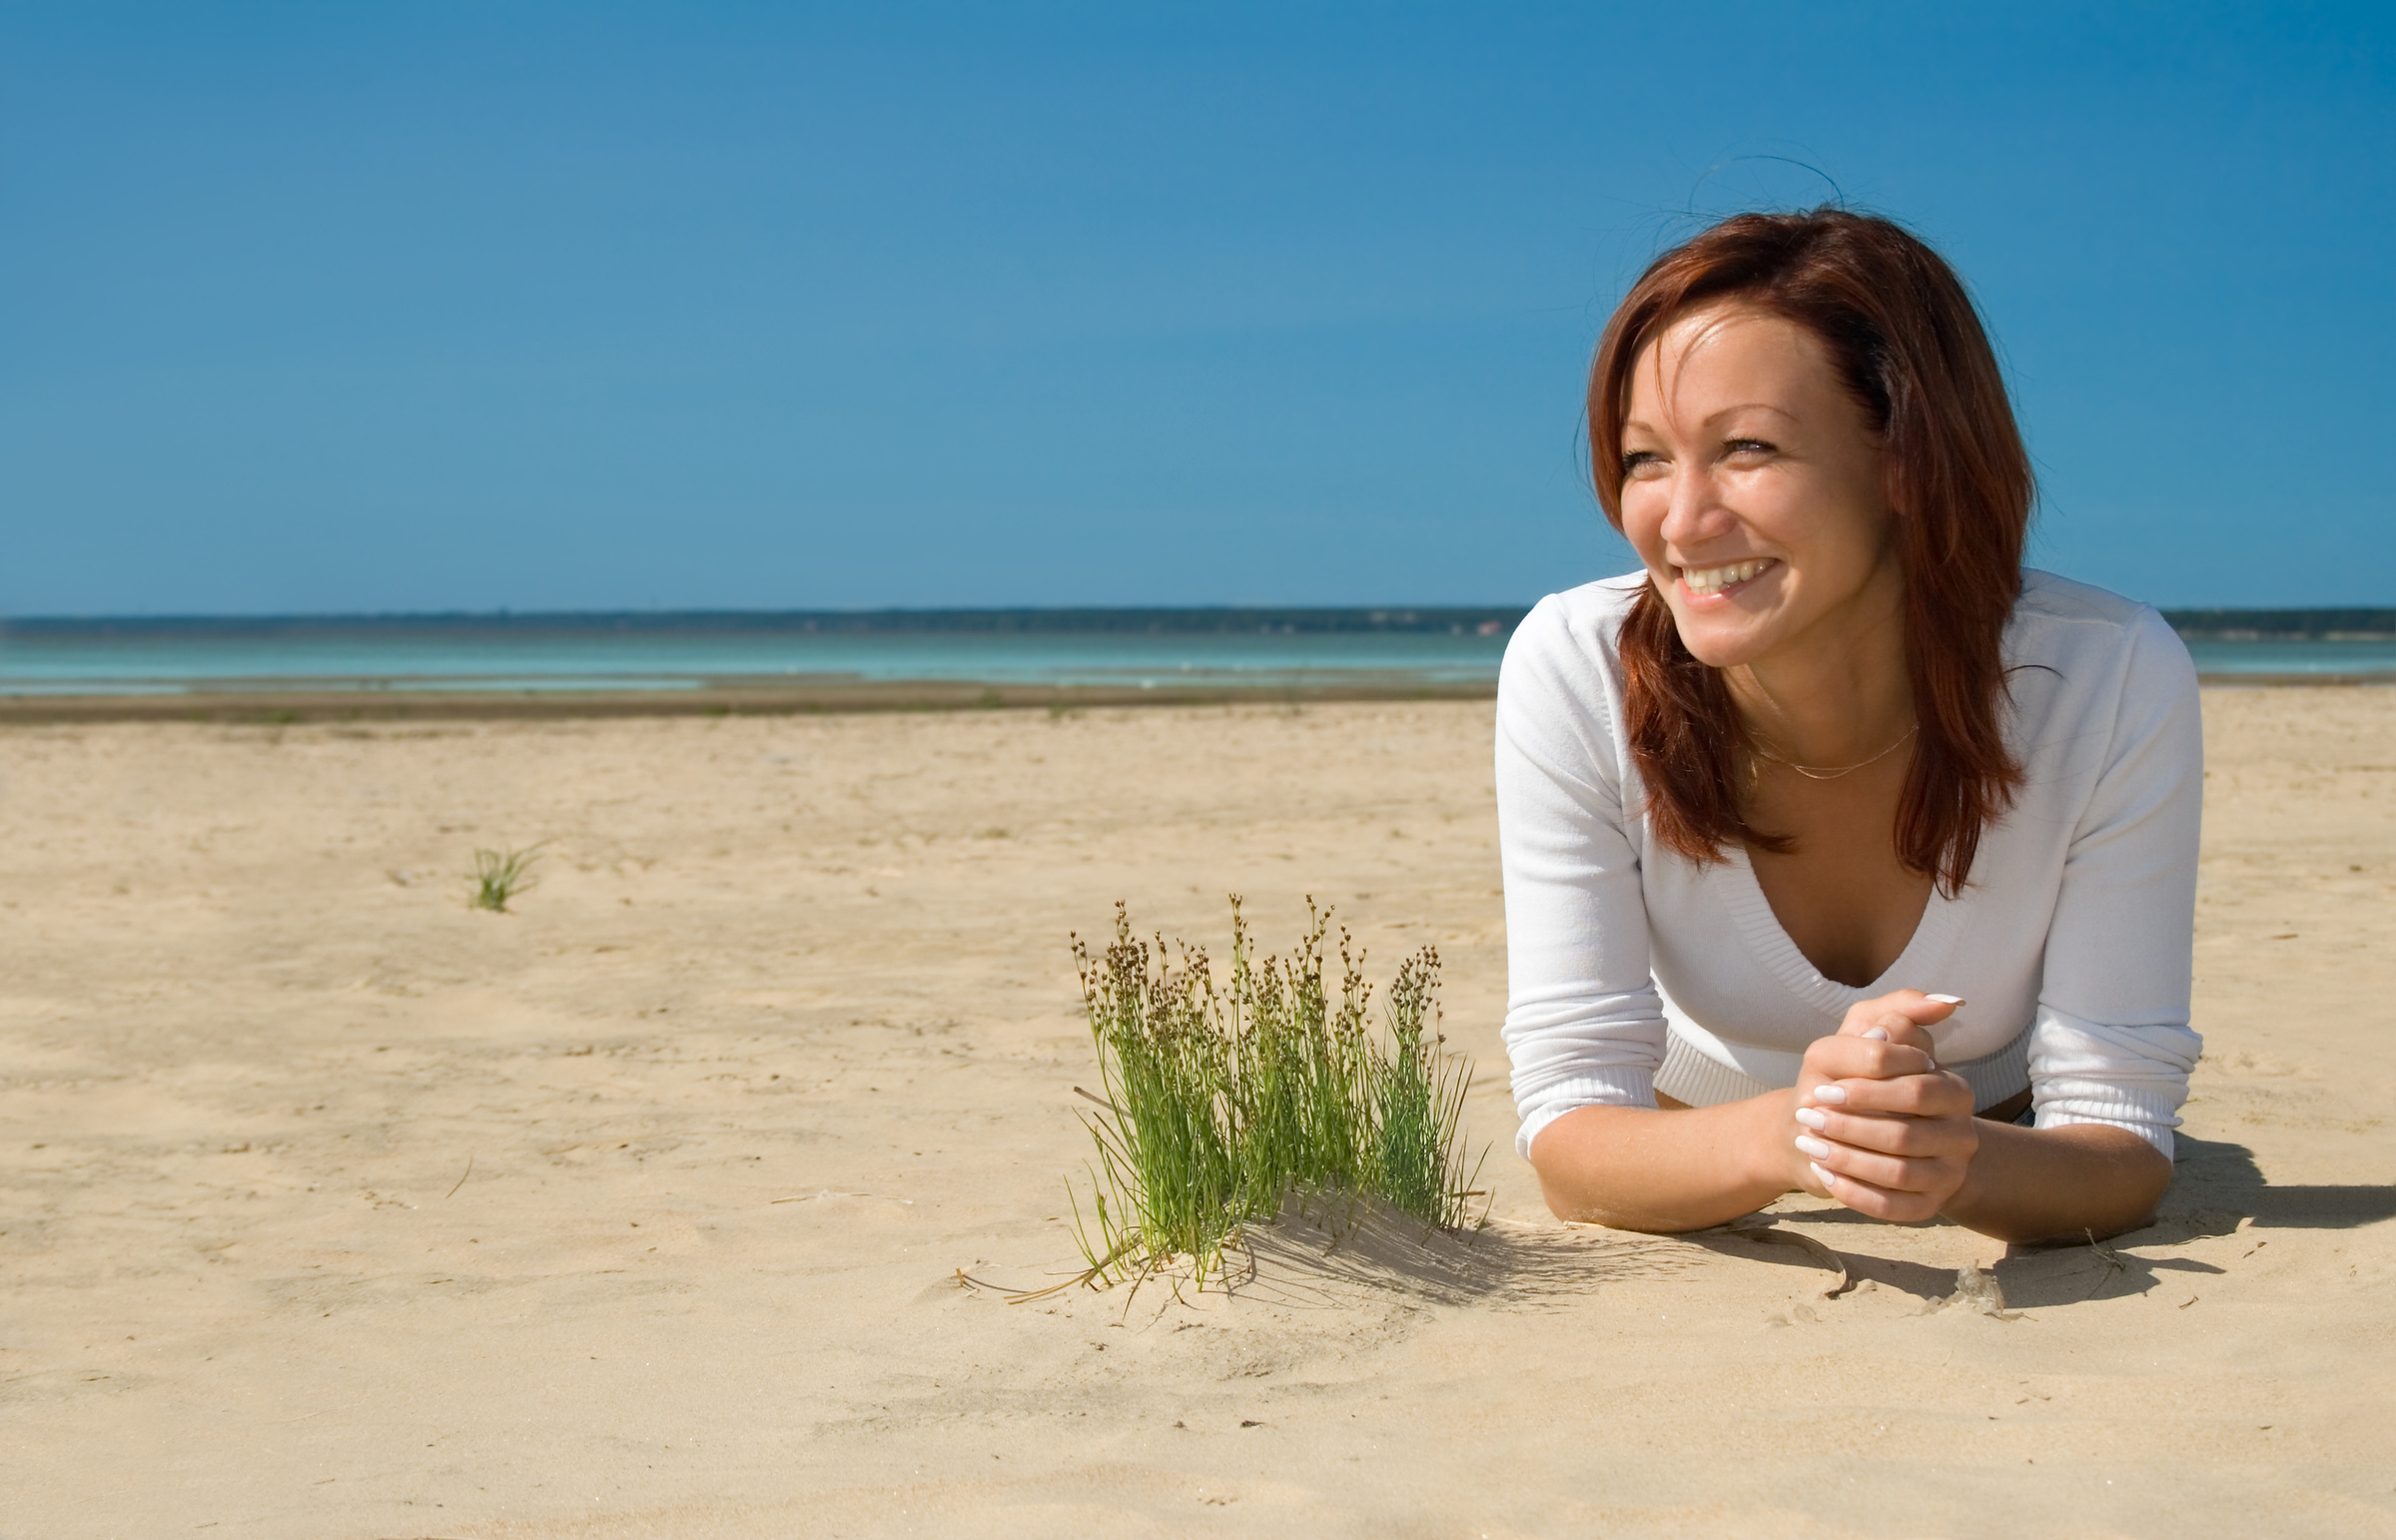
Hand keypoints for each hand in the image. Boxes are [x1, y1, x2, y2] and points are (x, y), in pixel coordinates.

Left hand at [1787, 991, 1978, 1221]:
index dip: (1865, 1087)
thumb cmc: (1851, 1077)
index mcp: (1953, 1089)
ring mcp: (1948, 1173)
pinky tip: (1825, 1175)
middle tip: (1810, 1117)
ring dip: (1847, 1159)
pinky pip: (1894, 1208)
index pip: (1916, 1085)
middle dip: (1850, 1125)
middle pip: (1906, 1132)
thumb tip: (1944, 1001)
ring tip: (1811, 1145)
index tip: (1821, 1088)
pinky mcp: (1928, 1207)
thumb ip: (1895, 1013)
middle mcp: (1961, 1133)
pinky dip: (1854, 1192)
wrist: (1839, 1133)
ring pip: (1898, 1172)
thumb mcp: (1863, 1034)